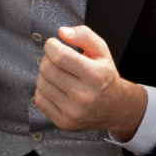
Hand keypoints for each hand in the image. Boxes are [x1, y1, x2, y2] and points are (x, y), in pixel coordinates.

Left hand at [35, 26, 147, 140]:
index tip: (54, 44)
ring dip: (45, 75)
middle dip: (47, 59)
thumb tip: (62, 32)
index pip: (60, 56)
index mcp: (96, 75)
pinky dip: (44, 90)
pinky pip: (40, 100)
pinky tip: (56, 87)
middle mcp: (85, 96)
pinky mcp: (64, 122)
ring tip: (57, 74)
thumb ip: (84, 36)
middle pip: (47, 69)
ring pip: (41, 84)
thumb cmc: (106, 77)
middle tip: (56, 59)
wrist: (115, 107)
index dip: (51, 46)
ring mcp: (74, 112)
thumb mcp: (102, 51)